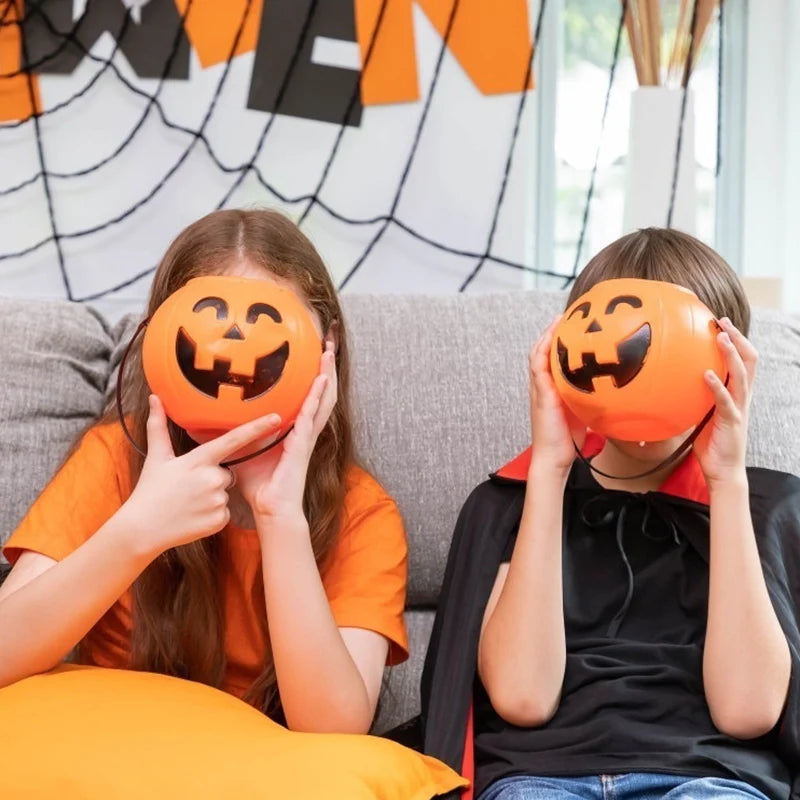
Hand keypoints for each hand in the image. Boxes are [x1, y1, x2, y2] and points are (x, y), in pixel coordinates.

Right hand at [121, 395, 281, 554]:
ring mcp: (217, 500)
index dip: (257, 428)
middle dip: (214, 477)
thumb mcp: (156, 457)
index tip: (277, 418)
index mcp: (199, 460)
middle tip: (191, 486)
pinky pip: (225, 511)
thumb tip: (155, 398)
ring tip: (190, 502)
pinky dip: (213, 513)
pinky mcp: (220, 520)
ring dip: (213, 496)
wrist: (143, 529)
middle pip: (228, 472)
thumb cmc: (150, 491)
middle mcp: (212, 478)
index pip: (234, 440)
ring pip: (226, 492)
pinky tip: (195, 515)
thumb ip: (158, 426)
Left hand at [233, 339, 337, 523]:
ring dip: (326, 376)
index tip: (310, 358)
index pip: (305, 400)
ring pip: (322, 400)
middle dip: (324, 370)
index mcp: (292, 431)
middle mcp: (303, 431)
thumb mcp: (239, 452)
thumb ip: (224, 434)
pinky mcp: (302, 444)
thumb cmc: (258, 486)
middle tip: (327, 345)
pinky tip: (321, 381)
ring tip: (328, 353)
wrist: (271, 509)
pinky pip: (311, 416)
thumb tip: (193, 421)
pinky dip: (318, 396)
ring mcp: (305, 437)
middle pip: (319, 394)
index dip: (310, 380)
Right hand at [529, 316, 585, 473]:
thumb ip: (596, 398)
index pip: (551, 359)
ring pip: (537, 354)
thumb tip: (622, 392)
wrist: (555, 456)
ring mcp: (539, 388)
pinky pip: (537, 366)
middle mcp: (543, 385)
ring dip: (546, 335)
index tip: (570, 326)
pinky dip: (543, 350)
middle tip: (564, 315)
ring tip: (558, 320)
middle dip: (551, 332)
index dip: (557, 342)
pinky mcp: (540, 393)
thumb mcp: (586, 411)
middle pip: (542, 351)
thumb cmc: (570, 439)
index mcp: (552, 388)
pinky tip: (552, 339)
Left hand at [693, 318, 756, 486]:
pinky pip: (726, 401)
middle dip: (737, 339)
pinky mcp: (732, 422)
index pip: (743, 361)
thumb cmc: (710, 444)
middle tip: (722, 322)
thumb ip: (695, 398)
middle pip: (749, 361)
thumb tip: (671, 383)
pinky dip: (717, 386)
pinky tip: (707, 375)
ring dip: (731, 355)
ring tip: (720, 338)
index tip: (722, 324)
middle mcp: (742, 398)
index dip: (736, 341)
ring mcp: (739, 409)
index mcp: (736, 395)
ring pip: (742, 376)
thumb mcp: (701, 414)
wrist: (722, 471)